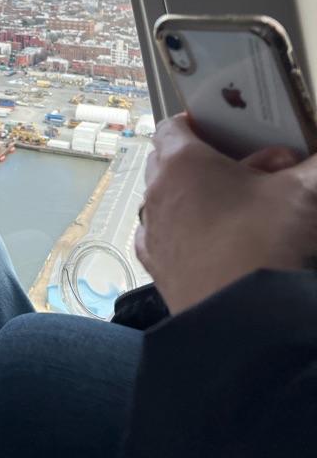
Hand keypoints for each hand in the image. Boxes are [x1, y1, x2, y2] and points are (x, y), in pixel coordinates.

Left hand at [136, 115, 316, 313]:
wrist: (250, 332)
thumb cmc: (265, 252)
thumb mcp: (306, 193)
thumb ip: (315, 166)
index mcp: (181, 164)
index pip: (175, 126)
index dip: (204, 125)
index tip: (230, 130)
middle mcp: (157, 198)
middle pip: (176, 165)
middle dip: (218, 164)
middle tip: (266, 175)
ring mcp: (156, 239)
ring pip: (175, 205)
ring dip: (208, 203)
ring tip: (256, 214)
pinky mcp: (163, 275)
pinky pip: (175, 242)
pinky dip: (198, 238)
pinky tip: (234, 248)